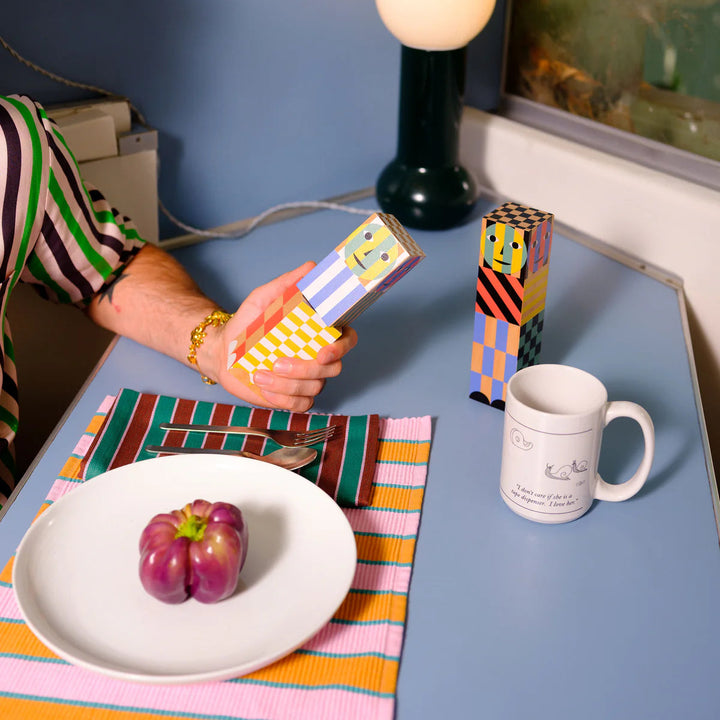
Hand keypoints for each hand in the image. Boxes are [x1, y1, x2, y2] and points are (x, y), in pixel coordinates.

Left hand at [212, 262, 357, 411]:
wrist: (223, 351)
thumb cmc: (247, 324)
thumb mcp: (263, 298)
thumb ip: (286, 284)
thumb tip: (310, 267)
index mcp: (318, 333)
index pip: (347, 340)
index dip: (341, 347)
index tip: (322, 350)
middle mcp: (318, 357)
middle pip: (333, 369)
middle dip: (306, 369)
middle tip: (278, 362)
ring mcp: (308, 379)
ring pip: (315, 388)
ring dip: (287, 384)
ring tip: (260, 373)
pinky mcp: (293, 397)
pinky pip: (301, 404)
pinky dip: (282, 397)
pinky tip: (264, 385)